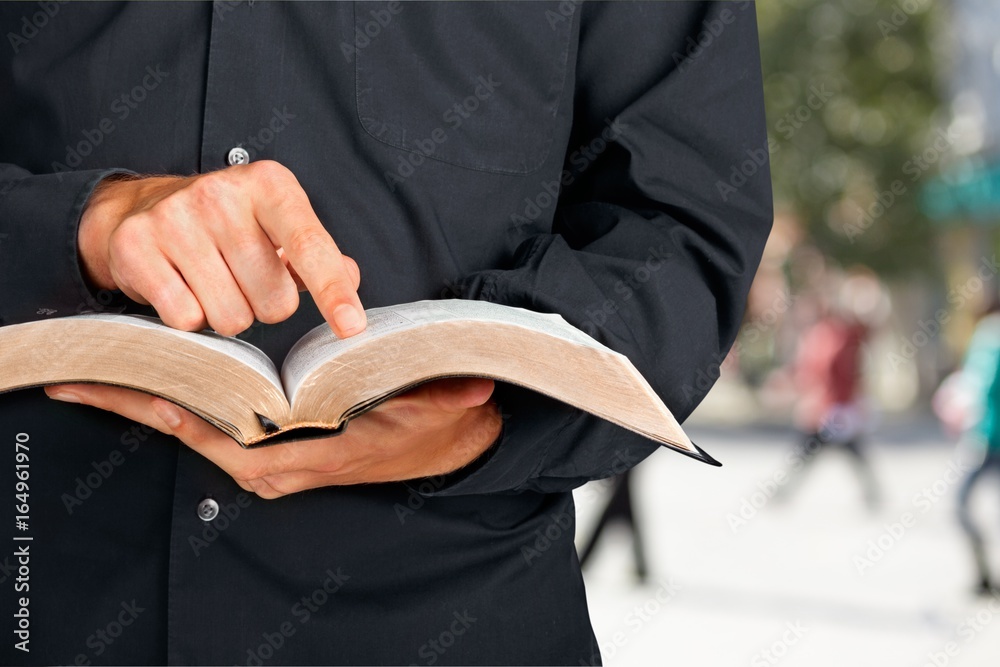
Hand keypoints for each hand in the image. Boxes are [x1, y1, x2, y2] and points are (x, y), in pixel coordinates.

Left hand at [44, 378, 501, 496]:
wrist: (447, 444)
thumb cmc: (434, 426)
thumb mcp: (441, 410)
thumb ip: (447, 399)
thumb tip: (470, 392)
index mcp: (316, 457)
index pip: (237, 443)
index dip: (189, 419)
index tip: (150, 391)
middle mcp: (284, 465)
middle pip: (199, 438)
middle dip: (142, 407)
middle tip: (84, 377)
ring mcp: (275, 460)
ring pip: (201, 434)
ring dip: (153, 403)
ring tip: (104, 371)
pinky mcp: (273, 447)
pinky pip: (215, 429)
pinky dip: (180, 404)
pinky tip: (153, 377)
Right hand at [79, 161, 364, 337]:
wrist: (142, 205)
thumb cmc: (229, 222)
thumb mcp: (281, 224)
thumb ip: (321, 255)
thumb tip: (351, 278)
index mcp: (270, 185)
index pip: (309, 246)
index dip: (332, 291)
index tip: (351, 327)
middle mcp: (222, 194)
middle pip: (274, 301)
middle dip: (266, 305)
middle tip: (244, 278)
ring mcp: (174, 217)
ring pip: (231, 318)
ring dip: (228, 314)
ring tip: (212, 281)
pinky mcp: (136, 245)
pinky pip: (186, 319)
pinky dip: (189, 316)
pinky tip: (181, 285)